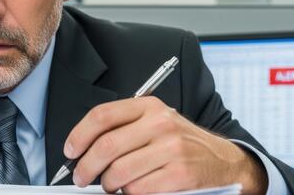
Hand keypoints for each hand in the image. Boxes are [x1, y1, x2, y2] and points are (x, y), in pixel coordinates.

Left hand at [64, 97, 267, 193]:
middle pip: (106, 146)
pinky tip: (132, 189)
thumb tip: (84, 148)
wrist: (223, 161)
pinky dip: (129, 193)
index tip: (70, 150)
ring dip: (108, 184)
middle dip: (86, 166)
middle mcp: (160, 123)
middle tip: (81, 176)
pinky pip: (138, 189)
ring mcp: (171, 148)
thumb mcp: (156, 124)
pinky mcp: (179, 174)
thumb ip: (124, 129)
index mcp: (149, 107)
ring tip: (110, 184)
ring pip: (119, 171)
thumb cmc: (183, 144)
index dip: (79, 134)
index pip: (103, 115)